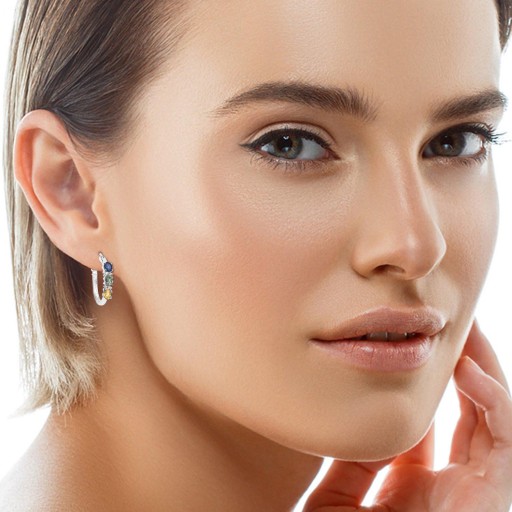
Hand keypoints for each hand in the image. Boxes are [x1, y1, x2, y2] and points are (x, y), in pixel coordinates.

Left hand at [303, 319, 511, 510]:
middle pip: (463, 415)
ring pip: (492, 418)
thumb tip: (347, 421)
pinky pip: (506, 441)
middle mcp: (451, 489)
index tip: (400, 347)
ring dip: (481, 370)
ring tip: (463, 328)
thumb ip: (348, 466)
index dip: (418, 387)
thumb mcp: (340, 502)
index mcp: (414, 491)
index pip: (424, 427)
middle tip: (440, 325)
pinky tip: (467, 370)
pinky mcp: (499, 498)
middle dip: (457, 368)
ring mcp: (479, 494)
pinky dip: (494, 401)